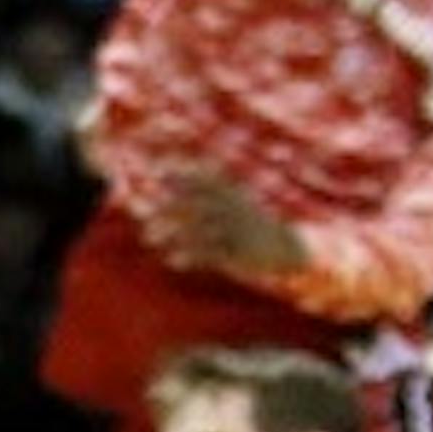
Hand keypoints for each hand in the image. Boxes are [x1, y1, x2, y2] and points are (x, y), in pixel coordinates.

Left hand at [154, 164, 307, 277]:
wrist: (288, 247)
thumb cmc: (252, 222)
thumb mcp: (236, 198)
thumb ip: (212, 186)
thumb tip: (179, 171)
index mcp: (233, 193)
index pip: (205, 179)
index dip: (182, 173)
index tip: (158, 171)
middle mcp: (234, 209)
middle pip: (197, 204)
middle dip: (170, 208)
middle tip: (145, 213)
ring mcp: (236, 231)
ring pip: (200, 231)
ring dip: (173, 234)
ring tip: (149, 238)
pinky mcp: (238, 253)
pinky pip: (211, 254)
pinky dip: (190, 256)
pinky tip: (172, 260)